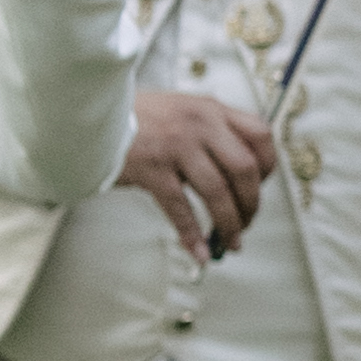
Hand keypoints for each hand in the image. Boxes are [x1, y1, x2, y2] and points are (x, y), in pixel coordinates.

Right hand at [120, 83, 273, 258]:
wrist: (93, 114)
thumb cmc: (139, 116)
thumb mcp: (183, 109)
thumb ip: (211, 131)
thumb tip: (237, 174)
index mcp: (212, 109)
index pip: (261, 135)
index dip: (268, 166)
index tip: (261, 187)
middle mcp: (200, 125)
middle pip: (245, 169)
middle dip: (251, 203)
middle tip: (247, 222)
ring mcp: (177, 147)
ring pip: (217, 192)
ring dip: (229, 224)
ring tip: (231, 242)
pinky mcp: (152, 169)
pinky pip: (180, 208)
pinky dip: (193, 234)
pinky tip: (199, 251)